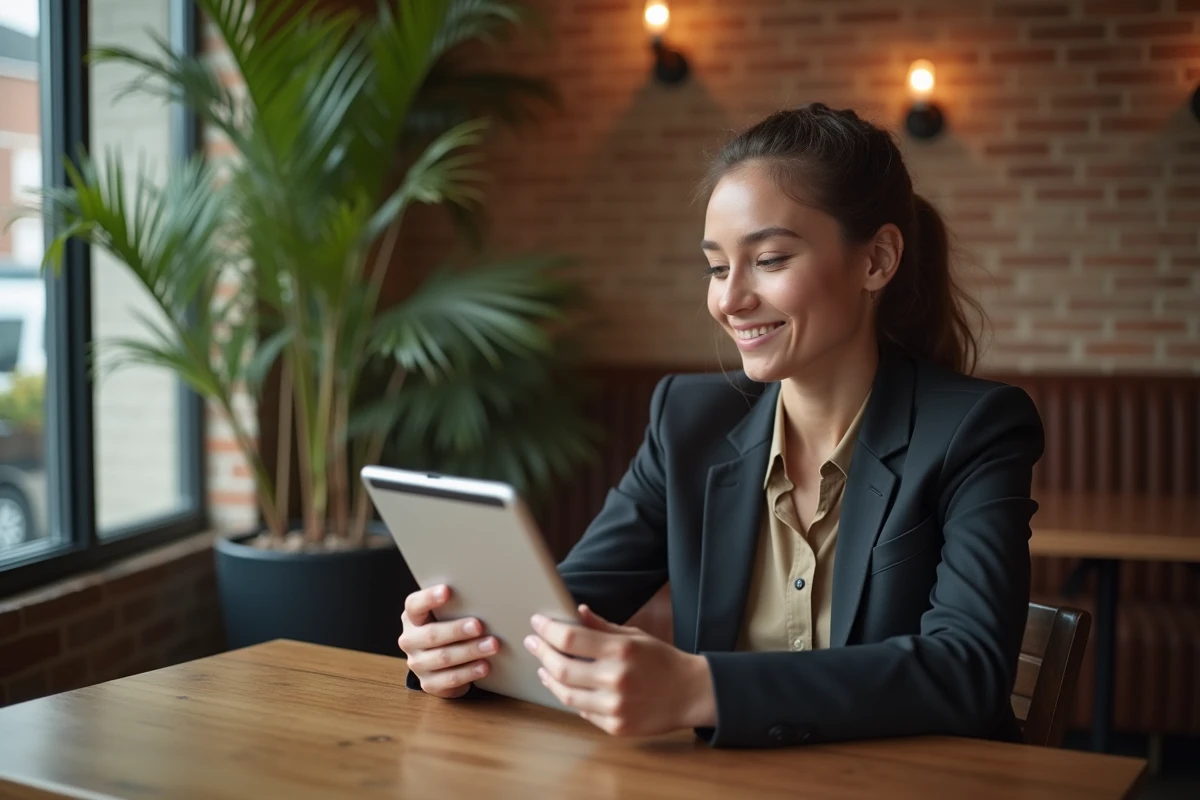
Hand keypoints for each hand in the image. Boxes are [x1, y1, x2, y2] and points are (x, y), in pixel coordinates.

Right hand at [398, 584, 499, 698]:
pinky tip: (484, 666)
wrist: (441, 660)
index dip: (429, 598)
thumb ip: (455, 606)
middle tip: (479, 626)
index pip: (414, 605)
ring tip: (492, 645)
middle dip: (457, 630)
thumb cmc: (448, 626)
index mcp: (412, 617)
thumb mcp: (447, 614)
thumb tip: (484, 594)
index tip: (447, 590)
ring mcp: (417, 663)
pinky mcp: (429, 683)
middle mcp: (410, 640)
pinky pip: (449, 679)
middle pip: (431, 634)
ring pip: (443, 658)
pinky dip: (469, 672)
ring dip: (469, 651)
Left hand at [524, 604, 715, 736]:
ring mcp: (614, 707)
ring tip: (544, 666)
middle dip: (542, 652)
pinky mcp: (615, 727)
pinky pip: (582, 712)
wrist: (690, 694)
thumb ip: (603, 627)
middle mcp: (616, 679)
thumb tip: (578, 612)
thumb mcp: (635, 636)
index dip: (548, 629)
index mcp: (621, 651)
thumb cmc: (662, 660)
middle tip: (533, 642)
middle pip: (562, 668)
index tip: (537, 622)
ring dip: (549, 678)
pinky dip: (570, 697)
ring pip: (566, 694)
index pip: (570, 639)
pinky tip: (565, 686)